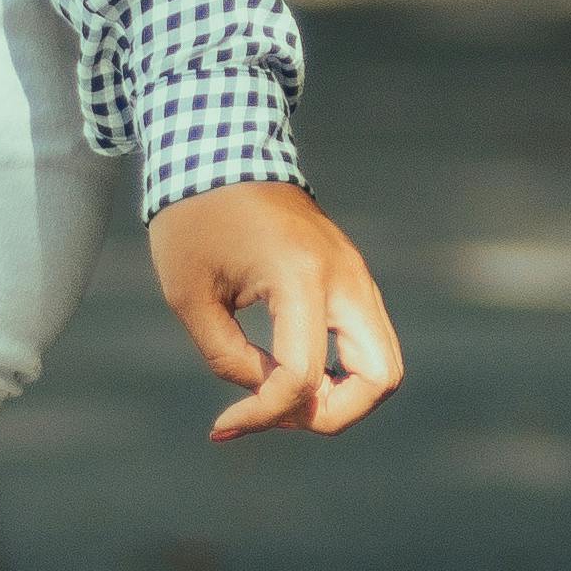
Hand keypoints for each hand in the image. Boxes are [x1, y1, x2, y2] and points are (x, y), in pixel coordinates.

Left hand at [146, 181, 402, 438]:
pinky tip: (288, 371)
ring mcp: (355, 273)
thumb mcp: (188, 294)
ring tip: (279, 394)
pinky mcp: (350, 274)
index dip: (264, 415)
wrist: (220, 146)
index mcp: (300, 276)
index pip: (303, 376)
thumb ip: (227, 356)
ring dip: (339, 393)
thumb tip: (267, 393)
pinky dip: (338, 369)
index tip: (221, 424)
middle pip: (380, 377)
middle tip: (277, 412)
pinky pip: (365, 339)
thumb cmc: (194, 215)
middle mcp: (344, 276)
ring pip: (382, 362)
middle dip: (333, 413)